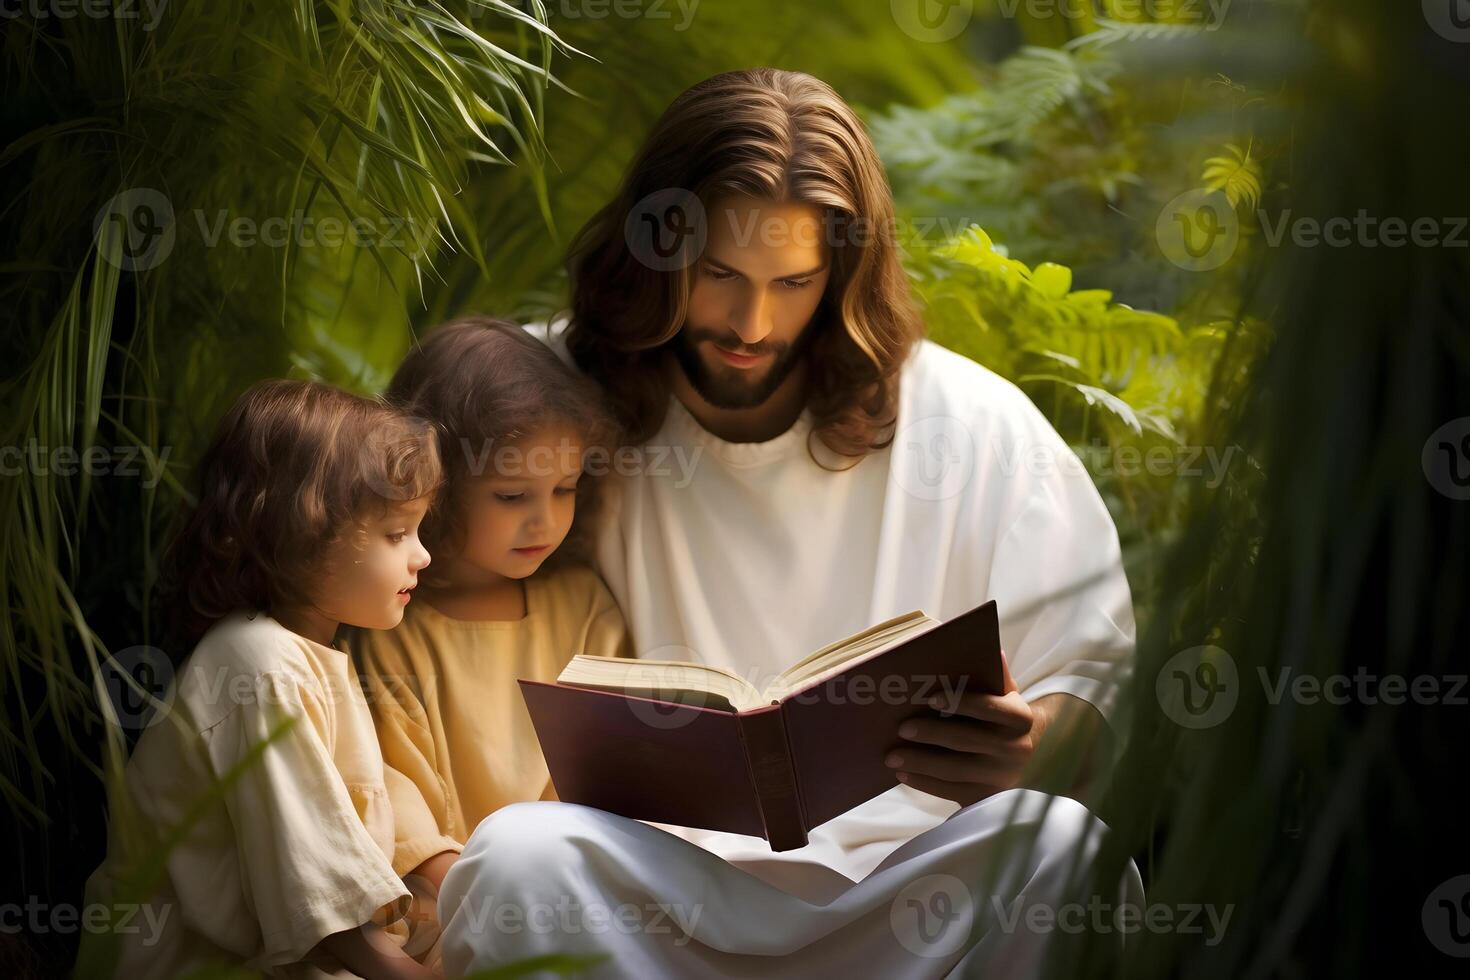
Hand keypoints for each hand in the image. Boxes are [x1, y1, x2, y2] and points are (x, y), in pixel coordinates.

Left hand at [885, 652, 1038, 806]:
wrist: (1030, 761)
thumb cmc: (1004, 720)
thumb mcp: (1008, 697)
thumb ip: (997, 677)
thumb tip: (992, 649)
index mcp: (1019, 718)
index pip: (989, 707)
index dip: (960, 702)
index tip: (930, 698)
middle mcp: (1015, 748)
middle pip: (967, 740)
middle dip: (931, 733)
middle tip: (902, 727)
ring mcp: (1000, 776)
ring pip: (955, 769)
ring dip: (921, 762)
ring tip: (892, 755)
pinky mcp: (986, 797)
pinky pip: (951, 791)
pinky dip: (925, 783)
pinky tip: (902, 773)